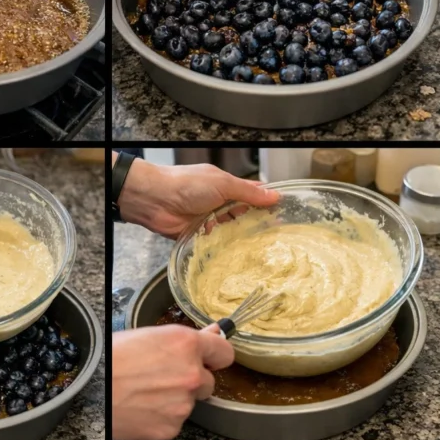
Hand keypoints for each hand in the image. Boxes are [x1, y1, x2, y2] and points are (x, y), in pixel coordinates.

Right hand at [113, 323, 233, 439]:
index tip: (212, 359)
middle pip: (208, 382)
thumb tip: (211, 334)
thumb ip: (183, 340)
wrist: (89, 389)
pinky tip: (141, 407)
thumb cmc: (110, 358)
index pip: (224, 352)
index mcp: (186, 345)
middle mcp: (192, 374)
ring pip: (189, 403)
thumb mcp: (148, 336)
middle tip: (162, 378)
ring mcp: (183, 404)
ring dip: (174, 399)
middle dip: (191, 381)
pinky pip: (174, 422)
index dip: (216, 356)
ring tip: (144, 392)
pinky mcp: (171, 427)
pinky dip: (161, 417)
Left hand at [114, 155, 278, 237]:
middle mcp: (218, 202)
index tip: (284, 213)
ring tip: (261, 250)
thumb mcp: (223, 184)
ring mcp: (207, 219)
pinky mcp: (197, 235)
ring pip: (230, 230)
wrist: (154, 199)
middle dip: (256, 223)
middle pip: (242, 214)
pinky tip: (236, 255)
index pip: (252, 193)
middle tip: (277, 237)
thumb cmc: (187, 185)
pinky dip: (223, 248)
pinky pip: (214, 243)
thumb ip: (248, 192)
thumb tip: (273, 196)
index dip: (267, 202)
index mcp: (226, 186)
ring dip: (240, 237)